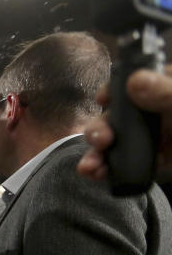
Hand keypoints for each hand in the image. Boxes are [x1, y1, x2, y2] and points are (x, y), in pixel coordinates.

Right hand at [78, 66, 171, 181]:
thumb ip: (168, 93)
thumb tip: (135, 81)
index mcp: (165, 89)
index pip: (134, 81)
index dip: (114, 89)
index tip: (104, 99)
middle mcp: (153, 112)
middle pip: (115, 115)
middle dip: (100, 128)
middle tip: (101, 140)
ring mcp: (148, 138)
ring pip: (111, 142)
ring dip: (95, 153)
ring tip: (90, 166)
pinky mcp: (146, 162)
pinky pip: (118, 164)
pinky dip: (102, 170)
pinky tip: (95, 174)